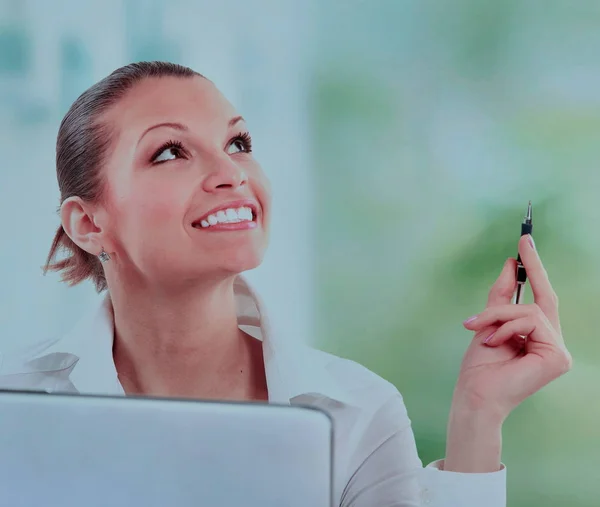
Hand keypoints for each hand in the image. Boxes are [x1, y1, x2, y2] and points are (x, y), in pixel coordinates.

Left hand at [443, 234, 570, 472]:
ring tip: (478, 328)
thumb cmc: (480, 368)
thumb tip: (512, 265)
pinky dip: (507, 326)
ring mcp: (559, 351)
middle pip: (545, 298)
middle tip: (523, 241)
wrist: (474, 395)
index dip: (536, 270)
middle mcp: (552, 343)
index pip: (541, 300)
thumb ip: (502, 297)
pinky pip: (532, 321)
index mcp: (537, 338)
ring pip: (531, 309)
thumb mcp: (488, 323)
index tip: (526, 244)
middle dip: (534, 267)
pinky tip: (494, 341)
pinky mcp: (558, 357)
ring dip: (498, 314)